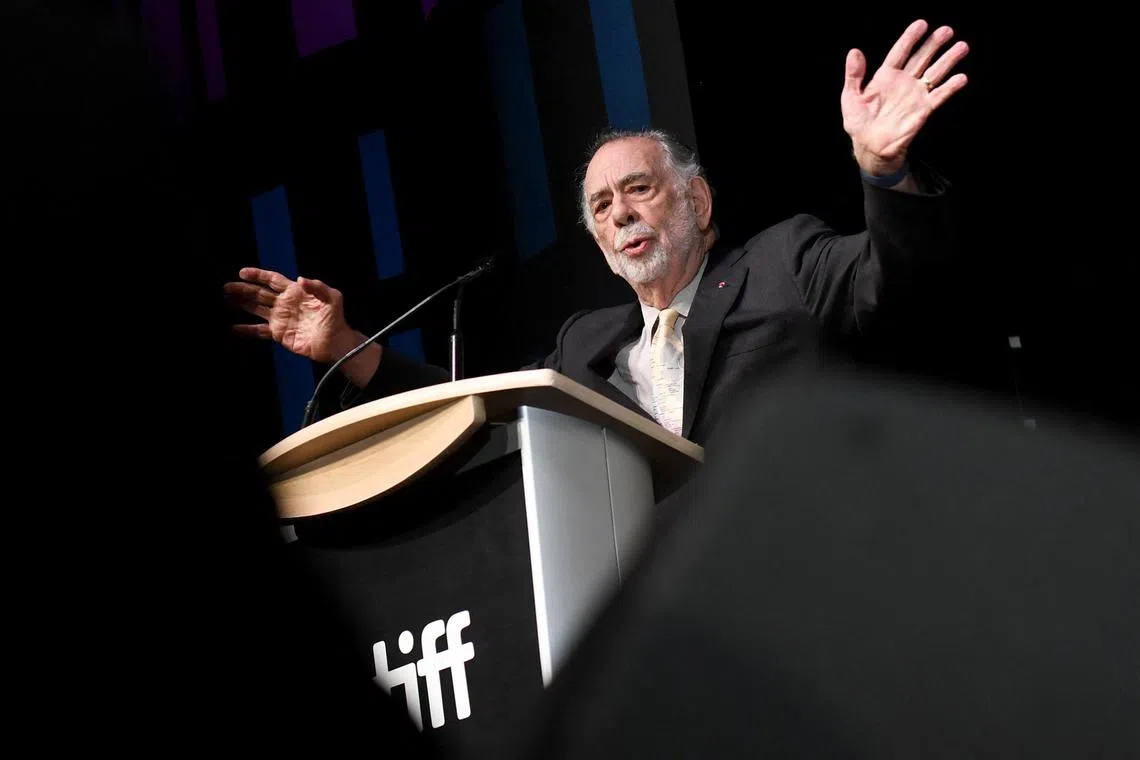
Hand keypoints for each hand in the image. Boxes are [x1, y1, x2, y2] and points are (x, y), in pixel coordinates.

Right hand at [224, 268, 355, 363]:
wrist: (335, 342)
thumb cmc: (335, 318)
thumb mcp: (332, 297)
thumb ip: (318, 286)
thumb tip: (300, 279)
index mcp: (295, 292)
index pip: (273, 280)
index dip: (258, 275)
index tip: (242, 272)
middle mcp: (285, 303)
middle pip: (260, 293)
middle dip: (243, 289)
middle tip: (227, 286)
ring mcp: (280, 318)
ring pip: (256, 308)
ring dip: (242, 303)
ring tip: (226, 299)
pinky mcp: (279, 334)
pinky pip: (260, 330)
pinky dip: (247, 329)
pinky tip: (234, 327)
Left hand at [842, 19, 968, 175]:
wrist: (869, 146)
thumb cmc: (858, 122)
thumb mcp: (850, 97)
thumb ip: (854, 75)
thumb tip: (854, 52)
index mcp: (885, 76)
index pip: (900, 52)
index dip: (910, 38)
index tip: (922, 24)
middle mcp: (903, 82)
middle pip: (922, 58)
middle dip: (934, 44)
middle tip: (947, 30)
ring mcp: (915, 94)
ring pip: (934, 73)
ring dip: (948, 60)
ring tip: (962, 46)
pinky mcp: (923, 109)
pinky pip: (939, 95)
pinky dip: (950, 87)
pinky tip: (961, 77)